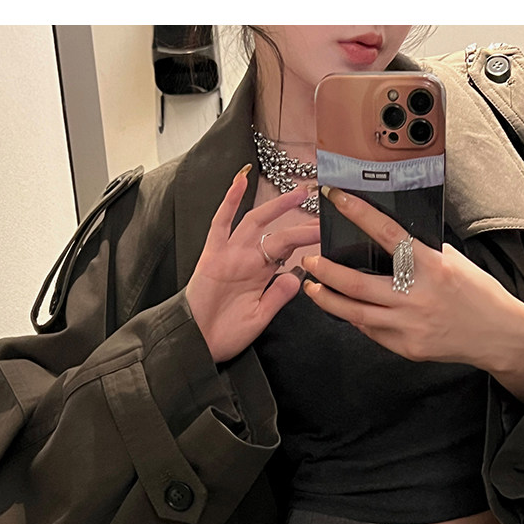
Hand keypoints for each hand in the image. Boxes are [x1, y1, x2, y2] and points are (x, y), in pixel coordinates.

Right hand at [186, 166, 319, 363]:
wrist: (197, 342)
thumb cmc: (225, 333)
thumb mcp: (259, 317)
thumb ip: (277, 296)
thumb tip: (297, 276)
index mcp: (260, 275)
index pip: (288, 250)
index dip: (307, 239)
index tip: (327, 230)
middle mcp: (247, 260)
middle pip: (277, 233)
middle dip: (299, 221)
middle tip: (321, 208)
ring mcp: (229, 254)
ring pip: (254, 222)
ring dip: (275, 206)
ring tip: (297, 193)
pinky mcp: (211, 255)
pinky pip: (220, 223)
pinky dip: (229, 202)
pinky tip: (240, 181)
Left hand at [301, 187, 523, 403]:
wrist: (498, 335)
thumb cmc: (478, 294)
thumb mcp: (453, 262)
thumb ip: (421, 253)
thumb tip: (387, 240)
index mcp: (432, 267)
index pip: (387, 233)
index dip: (358, 214)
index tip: (336, 199)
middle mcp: (417, 297)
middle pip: (357, 283)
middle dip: (326, 271)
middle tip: (310, 260)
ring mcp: (410, 325)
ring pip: (356, 313)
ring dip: (328, 299)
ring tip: (313, 288)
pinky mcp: (407, 347)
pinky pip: (372, 332)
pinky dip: (356, 319)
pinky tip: (345, 309)